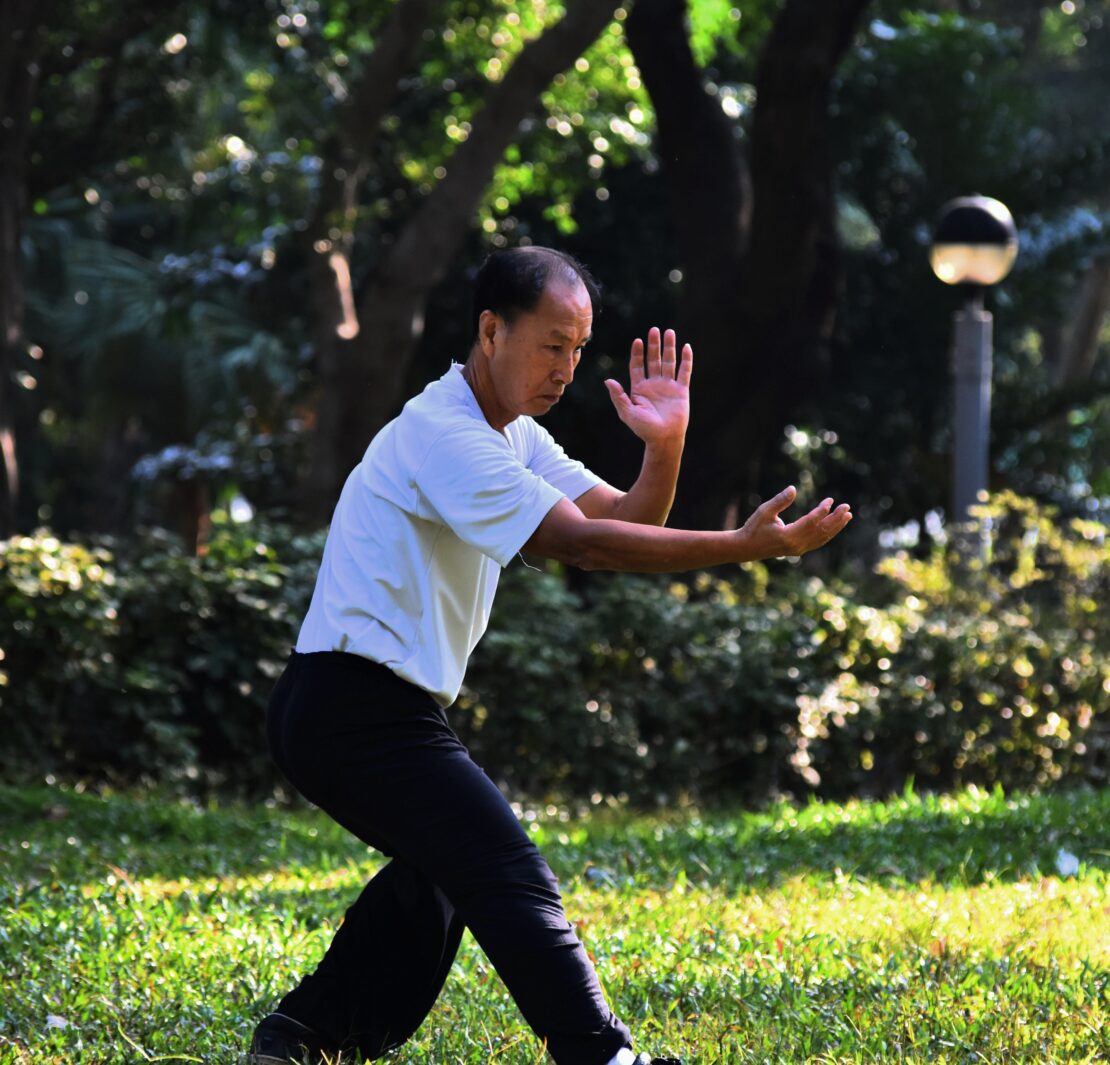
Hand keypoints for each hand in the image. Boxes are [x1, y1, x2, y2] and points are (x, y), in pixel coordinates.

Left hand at [604, 326, 690, 446]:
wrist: (664, 439)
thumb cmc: (644, 429)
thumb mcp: (627, 413)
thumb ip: (618, 396)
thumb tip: (607, 380)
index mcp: (639, 389)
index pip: (637, 366)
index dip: (637, 354)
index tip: (637, 341)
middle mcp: (654, 384)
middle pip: (653, 360)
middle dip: (653, 345)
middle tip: (654, 330)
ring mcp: (668, 386)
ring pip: (668, 362)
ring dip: (669, 347)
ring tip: (669, 332)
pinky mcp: (681, 390)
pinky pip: (684, 372)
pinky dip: (686, 360)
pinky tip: (686, 347)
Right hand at [738, 486, 852, 559]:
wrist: (746, 548)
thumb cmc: (754, 527)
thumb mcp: (764, 511)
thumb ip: (780, 500)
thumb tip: (793, 488)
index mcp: (788, 536)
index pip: (811, 523)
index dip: (822, 511)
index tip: (830, 500)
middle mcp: (796, 545)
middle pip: (821, 531)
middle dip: (835, 519)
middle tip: (846, 507)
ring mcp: (798, 549)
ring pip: (822, 538)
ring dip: (835, 527)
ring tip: (847, 516)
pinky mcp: (798, 550)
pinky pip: (818, 542)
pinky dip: (828, 534)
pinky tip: (834, 526)